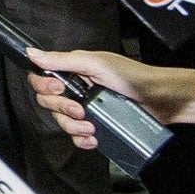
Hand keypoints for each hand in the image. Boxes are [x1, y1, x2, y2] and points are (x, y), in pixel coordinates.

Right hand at [27, 48, 163, 149]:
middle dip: (62, 109)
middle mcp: (77, 89)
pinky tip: (93, 138)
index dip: (45, 87)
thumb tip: (32, 53)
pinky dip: (82, 140)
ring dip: (73, 127)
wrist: (162, 99)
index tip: (59, 89)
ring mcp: (87, 108)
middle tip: (79, 109)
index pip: (43, 79)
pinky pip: (78, 136)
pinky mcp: (97, 124)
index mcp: (74, 71)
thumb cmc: (134, 77)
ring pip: (62, 121)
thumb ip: (63, 61)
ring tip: (90, 127)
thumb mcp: (96, 64)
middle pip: (49, 102)